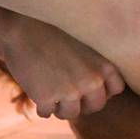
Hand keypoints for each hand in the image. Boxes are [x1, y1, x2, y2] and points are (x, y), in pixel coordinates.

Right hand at [0, 17, 125, 119]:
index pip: (116, 89)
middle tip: (69, 94)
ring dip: (61, 107)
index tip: (90, 85)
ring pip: (71, 113)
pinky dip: (41, 107)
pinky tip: (36, 91)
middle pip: (95, 105)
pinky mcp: (47, 97)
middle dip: (83, 103)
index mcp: (105, 64)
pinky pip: (46, 113)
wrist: (23, 25)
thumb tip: (100, 86)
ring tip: (51, 92)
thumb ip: (98, 63)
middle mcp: (92, 80)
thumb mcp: (88, 42)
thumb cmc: (55, 30)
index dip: (102, 89)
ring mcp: (70, 91)